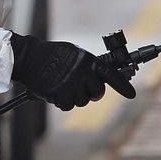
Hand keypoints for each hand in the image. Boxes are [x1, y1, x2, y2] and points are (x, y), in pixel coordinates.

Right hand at [10, 34, 137, 110]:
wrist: (28, 58)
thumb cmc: (51, 54)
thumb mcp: (74, 53)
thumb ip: (88, 65)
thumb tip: (101, 77)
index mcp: (88, 60)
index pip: (110, 74)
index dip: (123, 85)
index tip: (132, 94)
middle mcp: (82, 73)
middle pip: (97, 93)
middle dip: (91, 93)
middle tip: (80, 87)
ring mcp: (71, 85)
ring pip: (82, 101)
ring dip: (74, 97)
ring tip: (62, 84)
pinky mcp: (59, 95)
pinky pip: (68, 106)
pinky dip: (61, 101)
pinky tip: (55, 90)